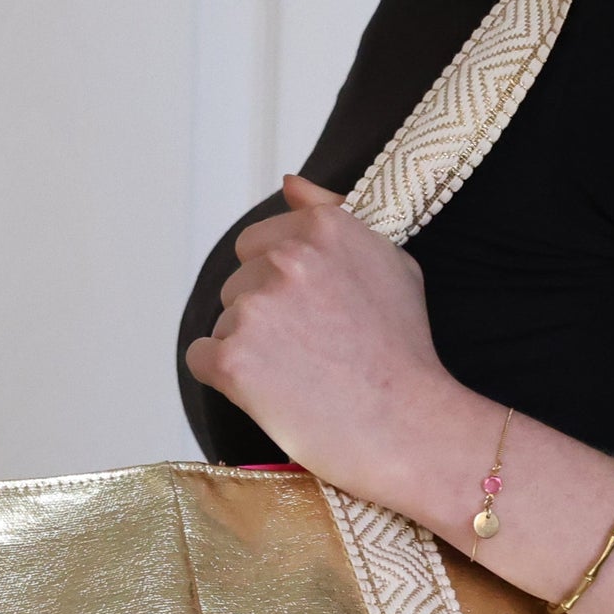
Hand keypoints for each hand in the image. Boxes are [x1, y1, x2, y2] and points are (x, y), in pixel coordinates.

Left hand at [183, 175, 457, 493]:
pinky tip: (272, 395)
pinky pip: (202, 358)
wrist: (411, 431)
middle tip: (313, 354)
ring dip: (252, 351)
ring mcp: (255, 309)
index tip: (318, 318)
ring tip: (303, 380)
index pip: (258, 244)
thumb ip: (335, 216)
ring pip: (224, 323)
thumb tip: (290, 183)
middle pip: (237, 283)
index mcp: (321, 229)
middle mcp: (285, 258)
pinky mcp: (233, 359)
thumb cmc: (406, 355)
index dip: (284, 286)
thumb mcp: (392, 264)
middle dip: (266, 316)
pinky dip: (228, 380)